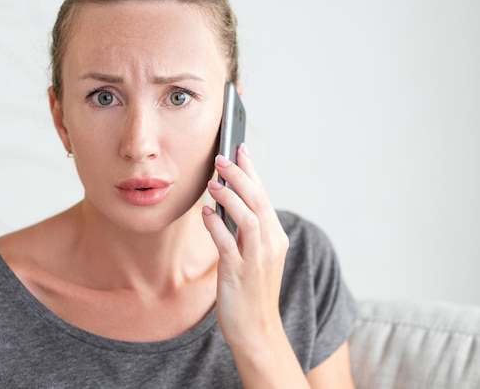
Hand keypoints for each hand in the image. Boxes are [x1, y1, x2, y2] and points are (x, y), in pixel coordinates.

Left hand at [202, 144, 288, 351]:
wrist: (257, 331)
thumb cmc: (251, 291)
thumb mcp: (254, 256)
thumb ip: (246, 229)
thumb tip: (225, 200)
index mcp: (275, 237)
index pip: (264, 196)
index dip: (252, 171)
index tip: (240, 149)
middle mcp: (270, 245)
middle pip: (258, 200)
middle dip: (240, 175)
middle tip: (222, 157)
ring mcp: (256, 259)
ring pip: (248, 217)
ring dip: (230, 196)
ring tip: (212, 183)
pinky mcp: (239, 273)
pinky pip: (227, 242)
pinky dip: (216, 224)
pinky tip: (205, 213)